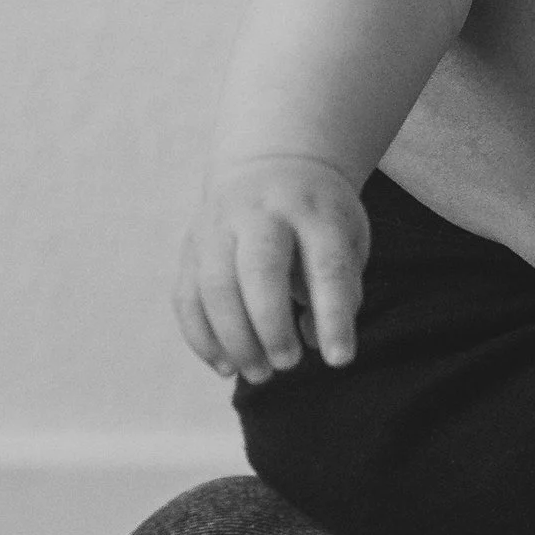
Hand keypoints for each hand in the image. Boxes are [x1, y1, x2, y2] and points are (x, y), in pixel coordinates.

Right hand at [176, 155, 370, 382]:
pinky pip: (186, 297)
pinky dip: (201, 338)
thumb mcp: (348, 238)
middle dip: (271, 326)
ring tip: (259, 374)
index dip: (333, 318)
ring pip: (215, 286)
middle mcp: (263, 213)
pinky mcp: (191, 246)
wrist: (272, 161)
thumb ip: (341, 289)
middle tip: (287, 364)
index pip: (326, 267)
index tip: (339, 361)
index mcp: (314, 211)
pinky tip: (225, 365)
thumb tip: (317, 342)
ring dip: (234, 340)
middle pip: (259, 270)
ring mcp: (219, 226)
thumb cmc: (320, 217)